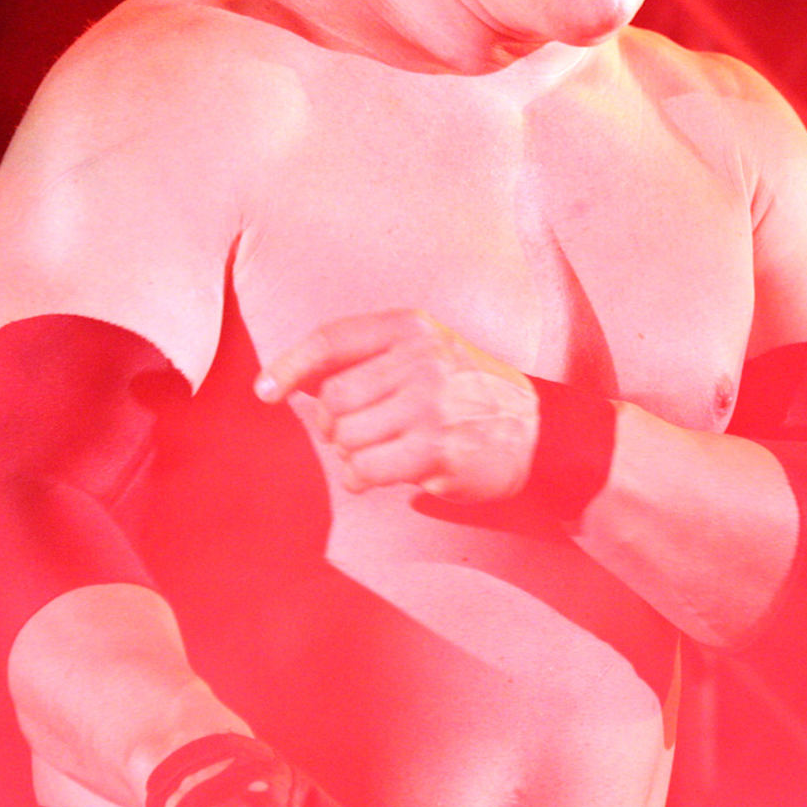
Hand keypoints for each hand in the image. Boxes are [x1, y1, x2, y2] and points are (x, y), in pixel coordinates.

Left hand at [255, 310, 537, 502]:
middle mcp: (422, 359)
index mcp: (412, 328)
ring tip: (383, 454)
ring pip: (347, 438)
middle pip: (334, 400)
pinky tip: (385, 475)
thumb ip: (368, 363)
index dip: (289, 366)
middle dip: (336, 426)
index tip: (266, 390)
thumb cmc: (469, 395)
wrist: (540, 431)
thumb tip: (296, 391)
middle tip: (363, 434)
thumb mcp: (426, 354)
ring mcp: (431, 403)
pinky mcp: (437, 448)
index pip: (332, 340)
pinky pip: (366, 469)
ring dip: (352, 456)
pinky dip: (363, 479)